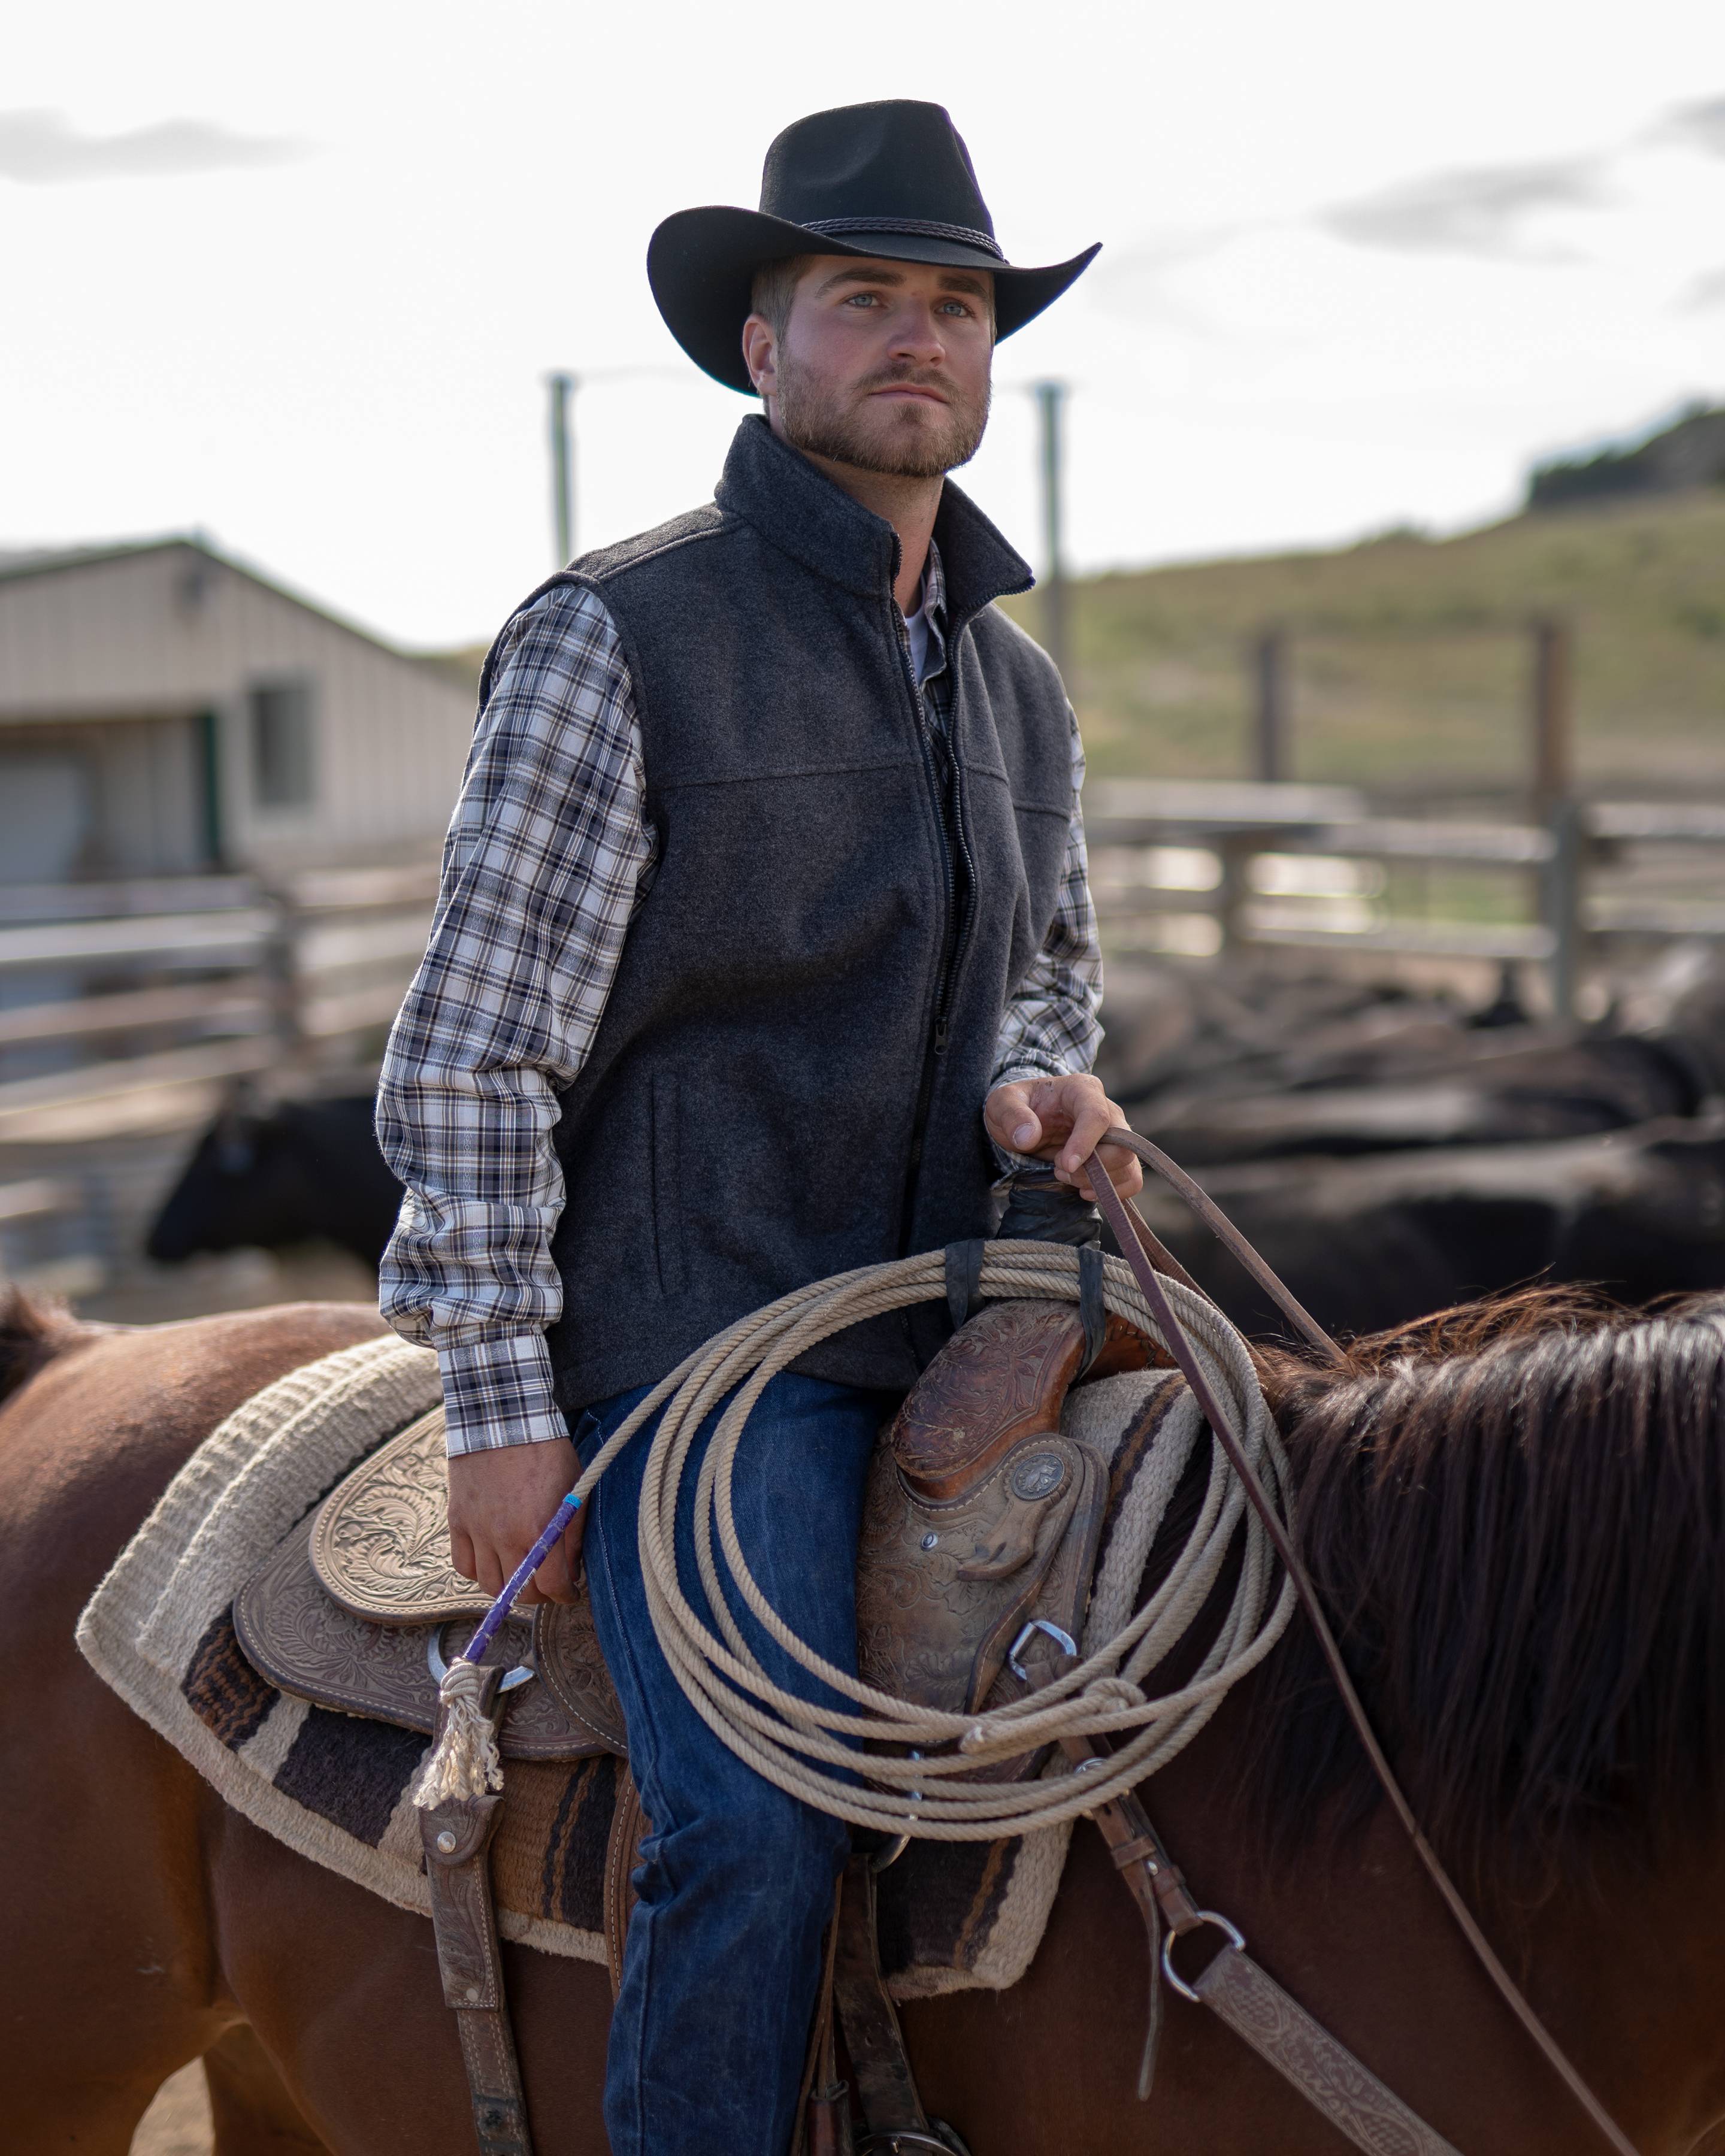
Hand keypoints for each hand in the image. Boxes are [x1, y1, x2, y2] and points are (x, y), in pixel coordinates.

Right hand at [447, 1436, 582, 1606]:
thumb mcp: (573, 1488)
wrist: (502, 1418)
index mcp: (540, 1528)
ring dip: (508, 1587)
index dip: (565, 1595)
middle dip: (539, 1593)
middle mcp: (506, 1536)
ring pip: (489, 1585)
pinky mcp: (457, 1520)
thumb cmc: (545, 1451)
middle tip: (547, 1582)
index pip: (552, 1586)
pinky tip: (493, 1560)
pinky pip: (463, 1565)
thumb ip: (573, 1532)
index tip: (570, 1591)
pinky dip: (478, 1571)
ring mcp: (478, 1530)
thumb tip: (572, 1569)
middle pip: (520, 1593)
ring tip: (520, 1573)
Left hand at [983, 1073, 1143, 1200]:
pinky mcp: (1117, 1157)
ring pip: (1128, 1165)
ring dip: (1096, 1182)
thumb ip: (1011, 1114)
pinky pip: (1132, 1179)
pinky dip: (1111, 1192)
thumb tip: (1028, 1137)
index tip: (1064, 1165)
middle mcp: (1108, 1110)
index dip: (1084, 1144)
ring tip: (1065, 1177)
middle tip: (1058, 1169)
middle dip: (1090, 1169)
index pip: (1097, 1116)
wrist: (1026, 1118)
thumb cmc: (1017, 1106)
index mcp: (1082, 1090)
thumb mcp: (1002, 1103)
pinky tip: (1083, 1190)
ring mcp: (1117, 1135)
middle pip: (1121, 1146)